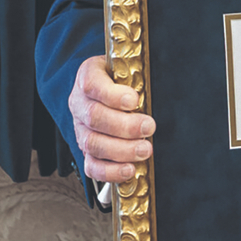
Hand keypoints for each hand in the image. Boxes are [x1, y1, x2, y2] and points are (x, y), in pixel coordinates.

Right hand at [68, 54, 154, 183]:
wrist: (107, 90)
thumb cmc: (122, 80)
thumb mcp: (127, 69)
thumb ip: (138, 76)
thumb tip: (160, 88)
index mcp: (88, 77)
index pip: (92, 85)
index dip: (112, 95)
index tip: (134, 100)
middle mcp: (80, 104)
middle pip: (94, 117)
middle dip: (124, 125)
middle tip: (149, 127)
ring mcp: (81, 129)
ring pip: (92, 143)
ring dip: (121, 150)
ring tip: (144, 150)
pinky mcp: (87, 151)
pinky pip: (92, 166)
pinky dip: (110, 171)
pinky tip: (129, 170)